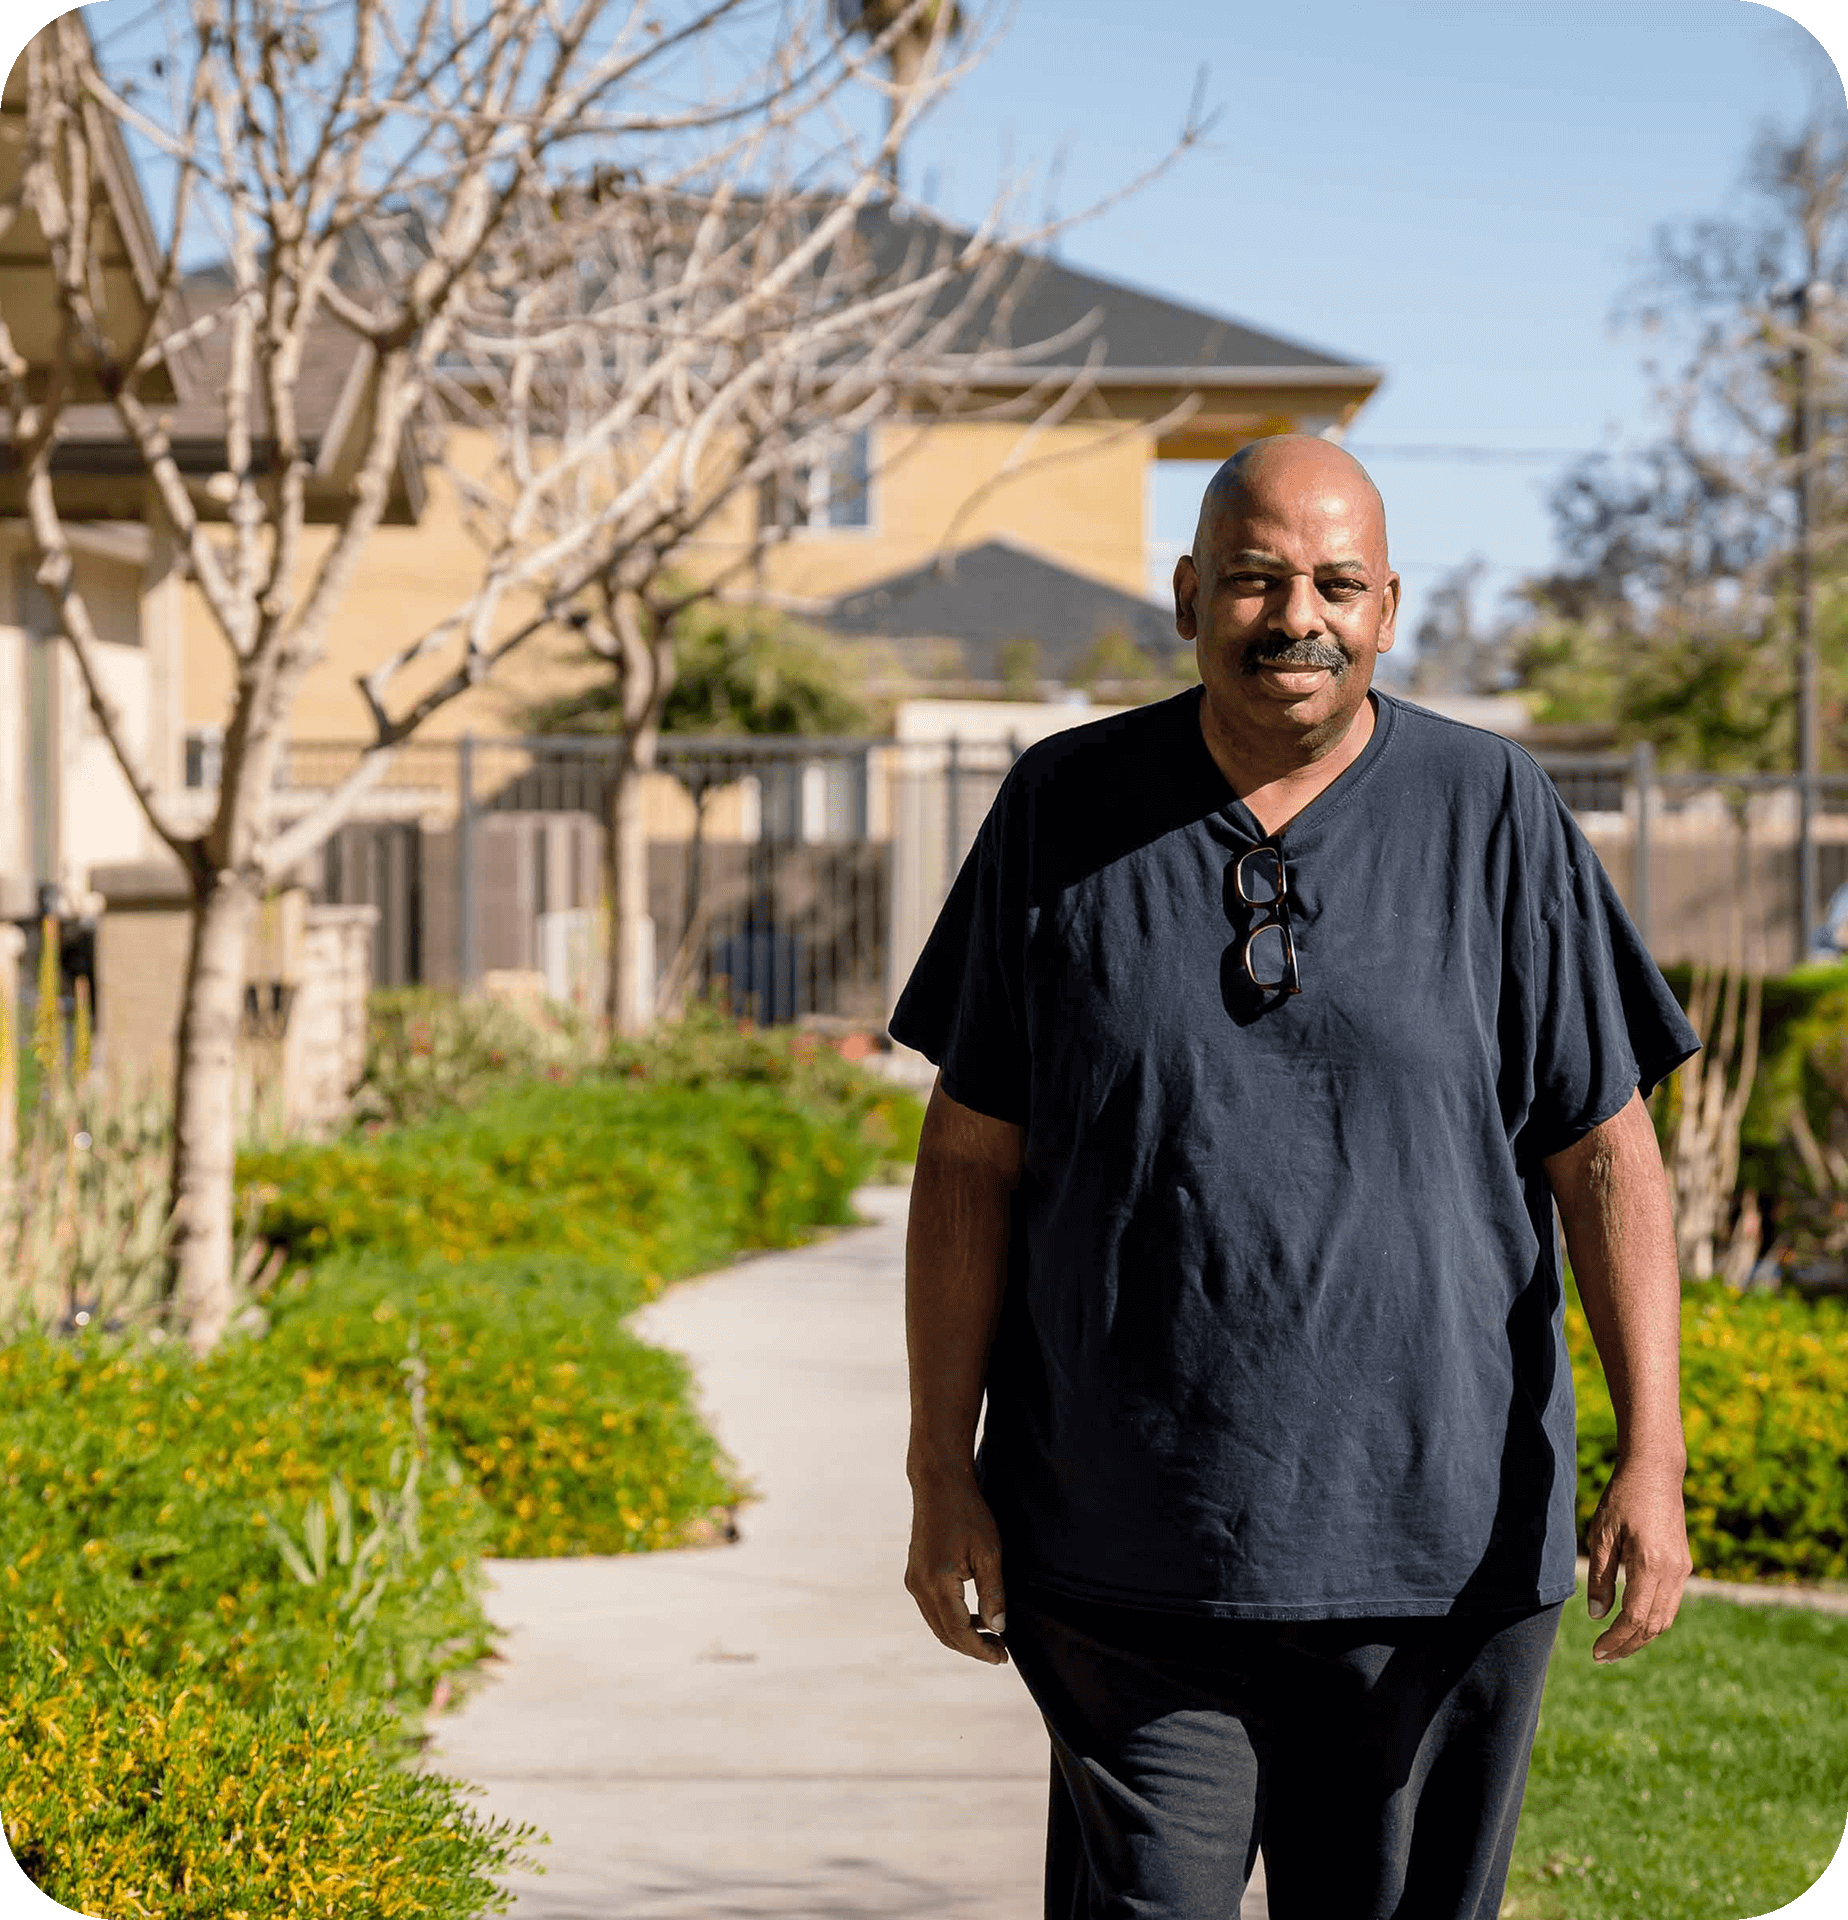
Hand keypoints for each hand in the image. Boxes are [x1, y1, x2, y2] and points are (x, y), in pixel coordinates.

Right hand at [905, 1470, 1008, 1664]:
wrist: (939, 1485)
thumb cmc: (968, 1514)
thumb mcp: (989, 1551)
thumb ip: (993, 1592)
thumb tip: (998, 1628)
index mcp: (937, 1582)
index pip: (959, 1631)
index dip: (980, 1649)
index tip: (1002, 1658)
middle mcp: (919, 1586)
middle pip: (945, 1633)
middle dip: (972, 1647)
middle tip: (1001, 1652)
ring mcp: (913, 1581)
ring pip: (937, 1623)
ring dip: (962, 1635)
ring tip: (992, 1636)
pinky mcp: (914, 1575)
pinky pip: (932, 1609)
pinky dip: (951, 1619)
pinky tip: (974, 1616)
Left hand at [1584, 1455, 1691, 1662]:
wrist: (1655, 1472)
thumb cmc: (1622, 1498)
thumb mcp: (1601, 1534)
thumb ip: (1600, 1577)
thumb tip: (1597, 1616)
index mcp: (1649, 1564)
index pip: (1634, 1618)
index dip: (1616, 1640)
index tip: (1596, 1652)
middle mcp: (1673, 1572)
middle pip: (1653, 1625)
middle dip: (1628, 1645)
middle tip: (1602, 1657)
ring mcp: (1682, 1570)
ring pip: (1665, 1618)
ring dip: (1641, 1636)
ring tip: (1615, 1646)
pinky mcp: (1684, 1565)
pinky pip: (1670, 1603)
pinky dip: (1652, 1619)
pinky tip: (1631, 1622)